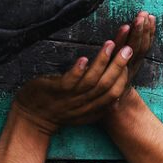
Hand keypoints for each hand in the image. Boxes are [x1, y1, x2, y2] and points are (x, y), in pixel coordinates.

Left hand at [12, 15, 152, 131]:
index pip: (114, 93)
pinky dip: (78, 70)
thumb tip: (116, 96)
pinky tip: (84, 58)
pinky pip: (69, 81)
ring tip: (110, 44)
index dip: (124, 76)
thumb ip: (96, 102)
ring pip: (91, 82)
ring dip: (101, 62)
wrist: (31, 118)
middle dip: (119, 66)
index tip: (131, 58)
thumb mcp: (80, 109)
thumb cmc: (57, 109)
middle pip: (107, 86)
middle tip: (128, 48)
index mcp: (93, 109)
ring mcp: (69, 98)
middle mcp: (84, 104)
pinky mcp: (55, 91)